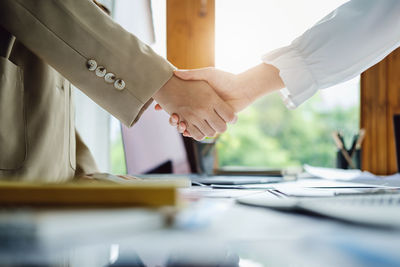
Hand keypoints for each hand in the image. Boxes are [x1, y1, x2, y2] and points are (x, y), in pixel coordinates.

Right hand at [156, 64, 283, 135]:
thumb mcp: (207, 74)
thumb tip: (175, 72)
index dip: (167, 105)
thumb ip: (192, 74)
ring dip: (182, 126)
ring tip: (178, 123)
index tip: (158, 106)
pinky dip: (193, 133)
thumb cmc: (224, 79)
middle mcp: (200, 108)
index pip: (177, 103)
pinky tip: (187, 131)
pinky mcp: (214, 123)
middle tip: (171, 117)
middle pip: (180, 116)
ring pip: (189, 125)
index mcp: (196, 97)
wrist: (242, 89)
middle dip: (173, 119)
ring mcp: (206, 116)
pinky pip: (200, 131)